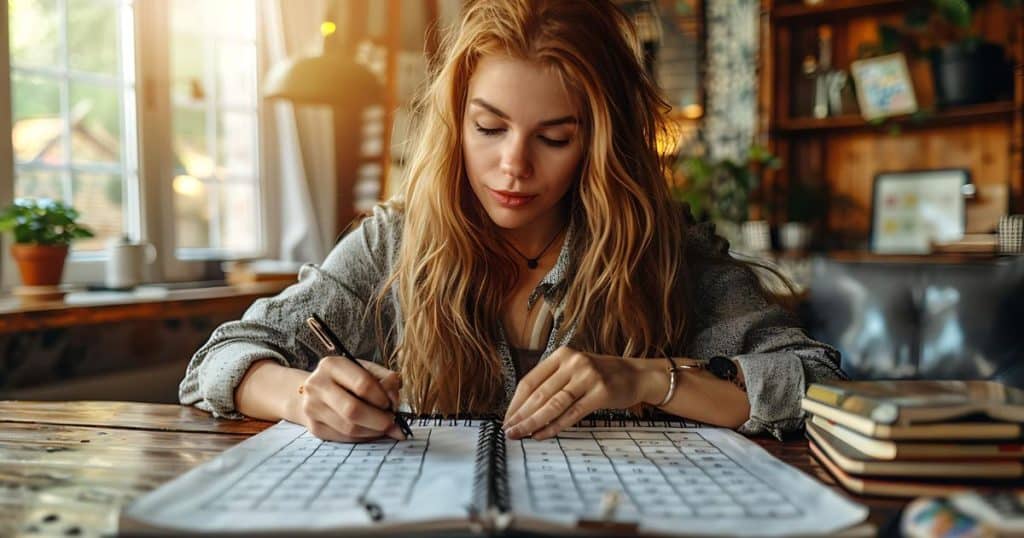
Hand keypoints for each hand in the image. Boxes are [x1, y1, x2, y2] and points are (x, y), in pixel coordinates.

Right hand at [295, 357, 404, 442]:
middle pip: (353, 410)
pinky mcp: (314, 427)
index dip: (382, 398)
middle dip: (379, 420)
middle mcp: (317, 385)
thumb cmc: (347, 379)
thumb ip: (386, 380)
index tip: (392, 404)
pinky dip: (363, 437)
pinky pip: (344, 438)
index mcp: (332, 365)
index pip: (362, 384)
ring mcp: (312, 407)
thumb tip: (396, 403)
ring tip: (384, 427)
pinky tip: (371, 432)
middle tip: (392, 422)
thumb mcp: (366, 370)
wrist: (315, 390)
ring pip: (349, 428)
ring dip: (373, 431)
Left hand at [502, 346, 659, 439]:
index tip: (507, 418)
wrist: (636, 375)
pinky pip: (571, 414)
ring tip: (520, 435)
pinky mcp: (600, 392)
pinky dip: (554, 426)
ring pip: (553, 404)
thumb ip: (552, 383)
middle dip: (521, 415)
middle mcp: (573, 363)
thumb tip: (523, 410)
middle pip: (539, 394)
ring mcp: (587, 376)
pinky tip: (542, 435)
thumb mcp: (574, 370)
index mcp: (561, 355)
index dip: (515, 402)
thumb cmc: (600, 376)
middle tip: (508, 431)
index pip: (530, 381)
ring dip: (533, 422)